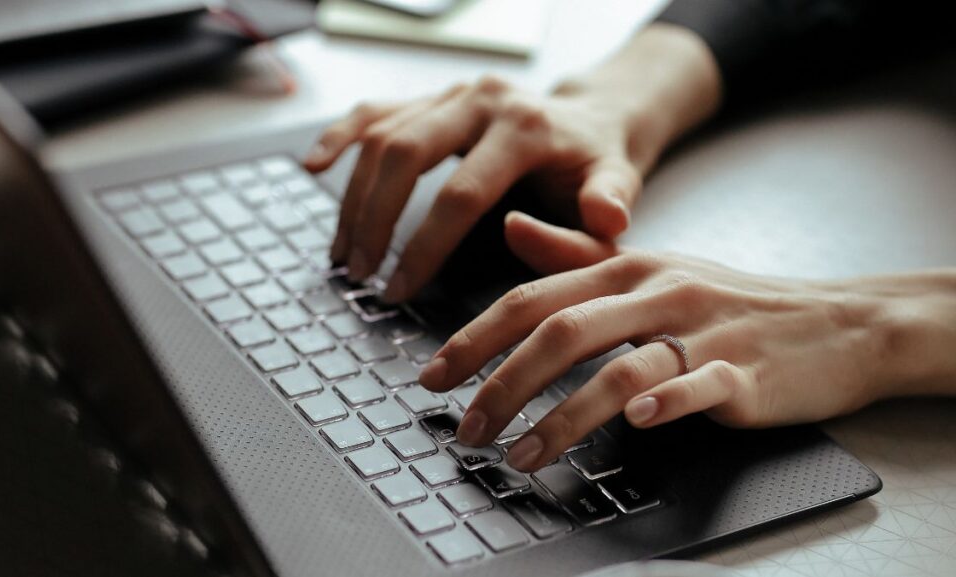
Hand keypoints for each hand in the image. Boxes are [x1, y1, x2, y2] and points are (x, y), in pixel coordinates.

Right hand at [304, 76, 640, 299]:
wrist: (595, 118)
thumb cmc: (599, 166)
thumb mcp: (616, 193)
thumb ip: (592, 219)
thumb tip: (522, 231)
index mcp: (527, 127)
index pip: (460, 192)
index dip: (423, 247)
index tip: (398, 290)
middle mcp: (483, 99)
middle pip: (405, 154)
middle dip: (374, 220)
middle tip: (359, 273)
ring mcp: (453, 94)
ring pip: (383, 136)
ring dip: (354, 197)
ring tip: (344, 251)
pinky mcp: (434, 97)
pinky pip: (376, 111)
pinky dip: (341, 136)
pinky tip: (315, 165)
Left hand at [417, 247, 955, 472]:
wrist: (835, 321)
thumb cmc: (729, 299)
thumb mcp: (650, 268)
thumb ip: (576, 254)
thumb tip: (509, 228)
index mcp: (626, 268)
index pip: (533, 298)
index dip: (475, 337)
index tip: (432, 377)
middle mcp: (656, 292)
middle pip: (562, 332)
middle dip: (502, 382)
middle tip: (466, 428)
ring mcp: (702, 331)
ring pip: (619, 368)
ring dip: (561, 416)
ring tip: (521, 455)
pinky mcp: (745, 371)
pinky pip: (698, 385)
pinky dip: (665, 403)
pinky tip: (635, 425)